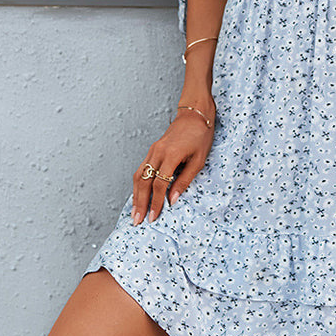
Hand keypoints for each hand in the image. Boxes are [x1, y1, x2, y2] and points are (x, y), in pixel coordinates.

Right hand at [131, 97, 215, 225]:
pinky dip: (138, 184)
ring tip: (134, 212)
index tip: (153, 217)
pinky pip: (141, 168)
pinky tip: (138, 195)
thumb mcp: (199, 160)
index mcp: (171, 155)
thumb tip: (172, 199)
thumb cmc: (201, 136)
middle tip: (137, 220)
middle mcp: (157, 152)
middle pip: (143, 181)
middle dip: (139, 203)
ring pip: (138, 175)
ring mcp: (153, 150)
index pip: (159, 184)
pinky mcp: (152, 150)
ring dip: (135, 195)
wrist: (195, 114)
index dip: (156, 202)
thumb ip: (185, 180)